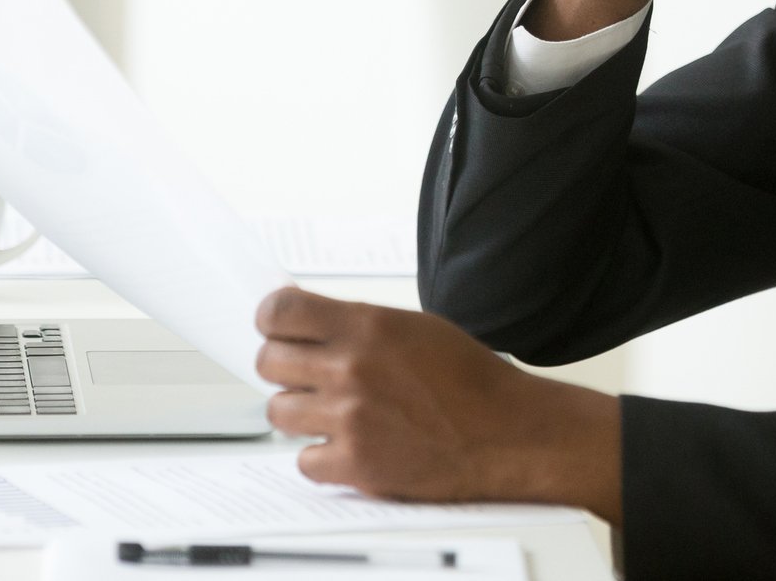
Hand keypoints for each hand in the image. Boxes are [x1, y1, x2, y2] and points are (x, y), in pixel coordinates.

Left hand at [254, 287, 622, 522]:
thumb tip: (309, 324)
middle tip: (307, 375)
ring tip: (333, 414)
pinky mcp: (354, 464)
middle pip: (268, 362)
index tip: (275, 328)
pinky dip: (322, 457)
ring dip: (301, 414)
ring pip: (278, 413)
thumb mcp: (414, 328)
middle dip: (284, 368)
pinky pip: (303, 460)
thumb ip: (358, 325)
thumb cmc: (468, 380)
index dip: (271, 320)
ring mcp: (349, 418)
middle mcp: (350, 368)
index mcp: (366, 325)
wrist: (506, 432)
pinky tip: (349, 446)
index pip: (279, 311)